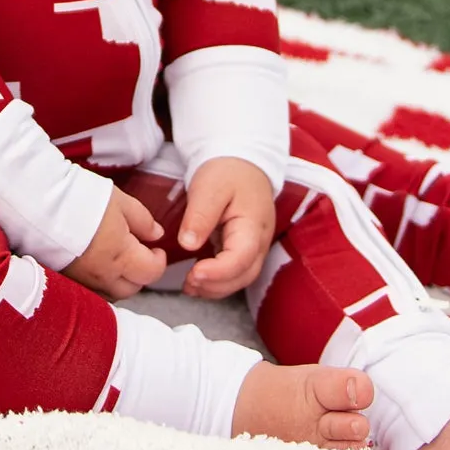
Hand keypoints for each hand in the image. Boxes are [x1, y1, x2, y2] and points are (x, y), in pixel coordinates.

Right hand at [63, 187, 166, 300]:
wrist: (39, 202)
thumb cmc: (80, 198)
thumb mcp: (119, 201)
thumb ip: (142, 220)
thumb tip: (156, 234)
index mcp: (121, 258)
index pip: (151, 272)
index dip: (159, 261)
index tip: (157, 249)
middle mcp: (102, 276)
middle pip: (132, 289)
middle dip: (140, 274)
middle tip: (138, 254)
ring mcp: (82, 280)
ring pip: (111, 293)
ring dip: (119, 281)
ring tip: (116, 259)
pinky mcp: (65, 278)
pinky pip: (90, 290)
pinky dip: (99, 282)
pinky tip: (95, 263)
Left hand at [177, 157, 276, 298]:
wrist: (241, 162)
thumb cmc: (226, 172)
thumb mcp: (210, 187)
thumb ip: (200, 215)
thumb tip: (188, 244)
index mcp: (253, 224)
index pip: (241, 258)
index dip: (218, 271)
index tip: (194, 273)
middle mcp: (260, 240)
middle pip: (244, 274)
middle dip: (217, 285)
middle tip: (189, 283)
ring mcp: (255, 246)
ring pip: (242, 277)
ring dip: (217, 287)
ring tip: (189, 286)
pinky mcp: (245, 248)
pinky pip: (236, 272)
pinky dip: (218, 281)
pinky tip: (197, 281)